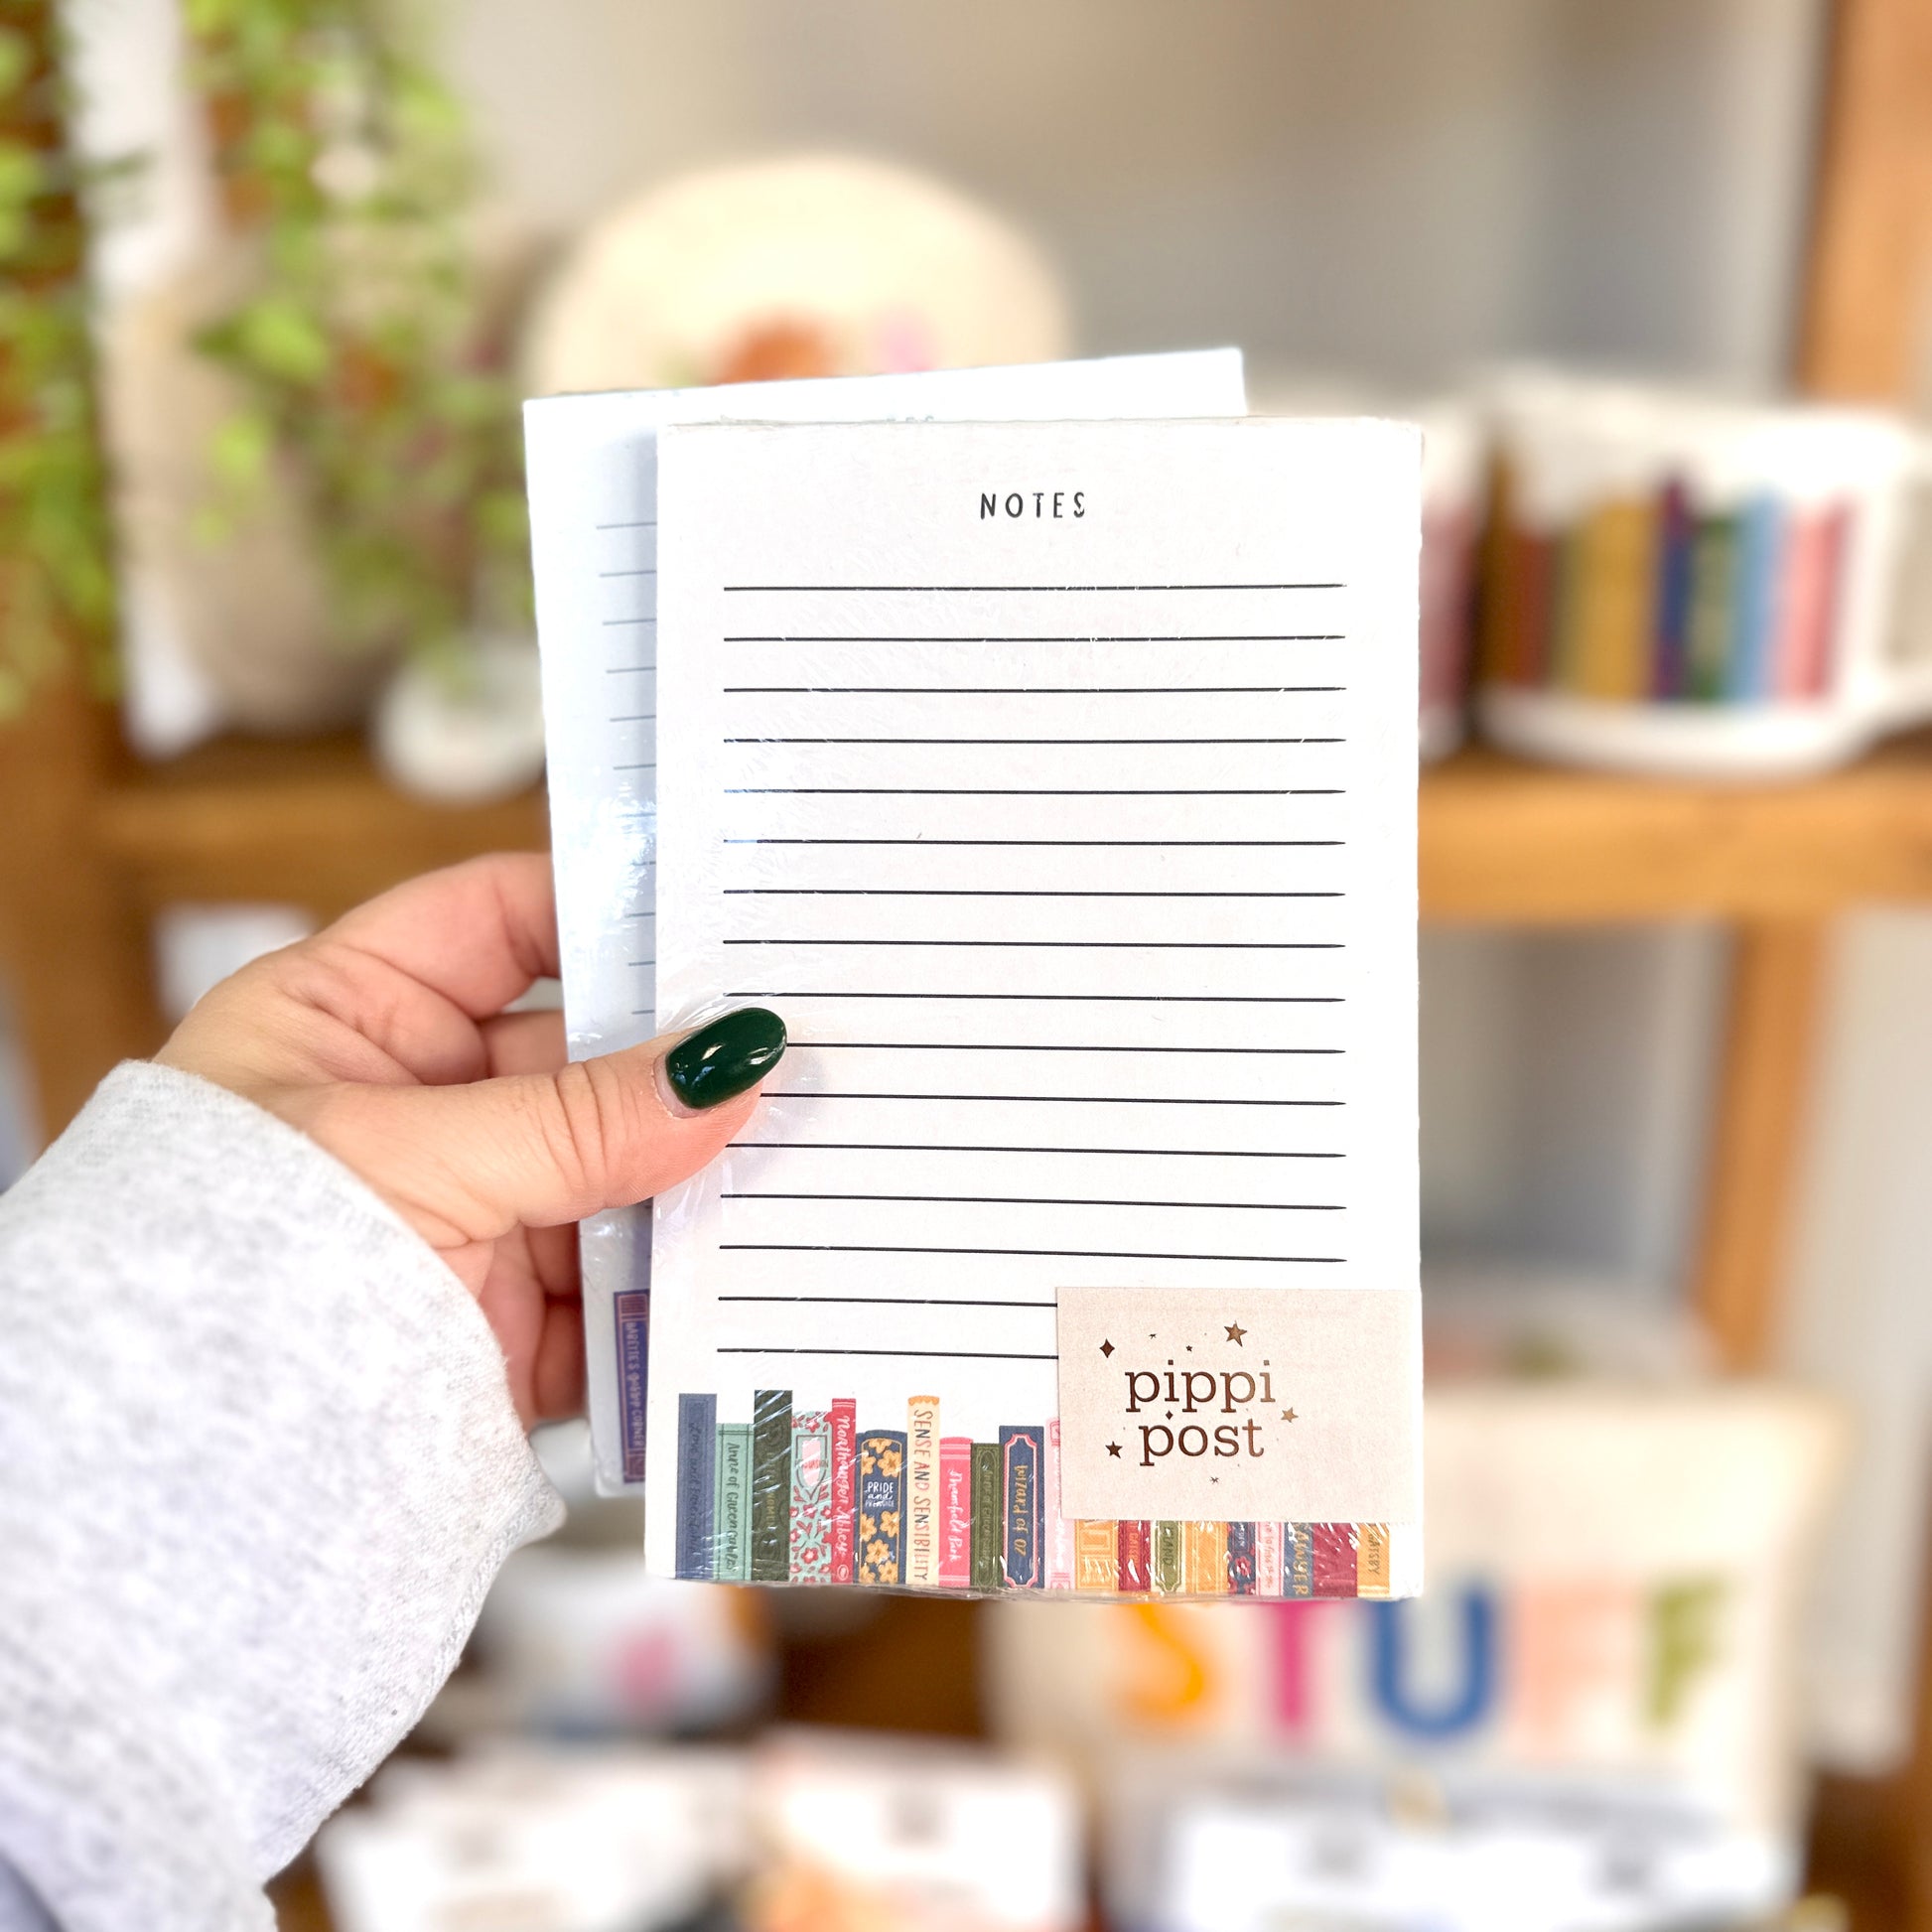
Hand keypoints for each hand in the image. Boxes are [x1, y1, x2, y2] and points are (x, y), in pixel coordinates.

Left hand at [155, 854, 784, 1426]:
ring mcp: (462, 1219)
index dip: (600, 909)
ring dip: (689, 1183)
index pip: (496, 923)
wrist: (169, 1464)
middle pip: (578, 1062)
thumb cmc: (234, 1262)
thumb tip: (732, 1065)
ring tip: (795, 1162)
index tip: (713, 915)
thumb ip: (582, 1117)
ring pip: (611, 1180)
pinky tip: (746, 1272)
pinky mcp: (496, 1329)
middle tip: (792, 1054)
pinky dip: (671, 1295)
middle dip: (678, 1068)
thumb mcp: (411, 1157)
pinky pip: (610, 1298)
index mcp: (350, 1019)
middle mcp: (413, 1111)